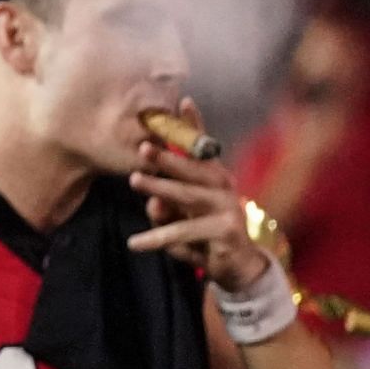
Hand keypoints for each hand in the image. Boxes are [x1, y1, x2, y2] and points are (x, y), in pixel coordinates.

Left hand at [126, 98, 270, 292]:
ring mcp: (227, 207)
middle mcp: (224, 187)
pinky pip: (182, 231)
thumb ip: (165, 207)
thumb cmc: (203, 235)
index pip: (203, 149)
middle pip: (192, 169)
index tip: (183, 101)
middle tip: (143, 147)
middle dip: (167, 157)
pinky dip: (157, 238)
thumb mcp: (180, 218)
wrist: (235, 268)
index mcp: (214, 177)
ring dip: (159, 188)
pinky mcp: (225, 230)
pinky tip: (136, 243)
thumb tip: (153, 202)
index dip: (195, 124)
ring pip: (187, 195)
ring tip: (135, 181)